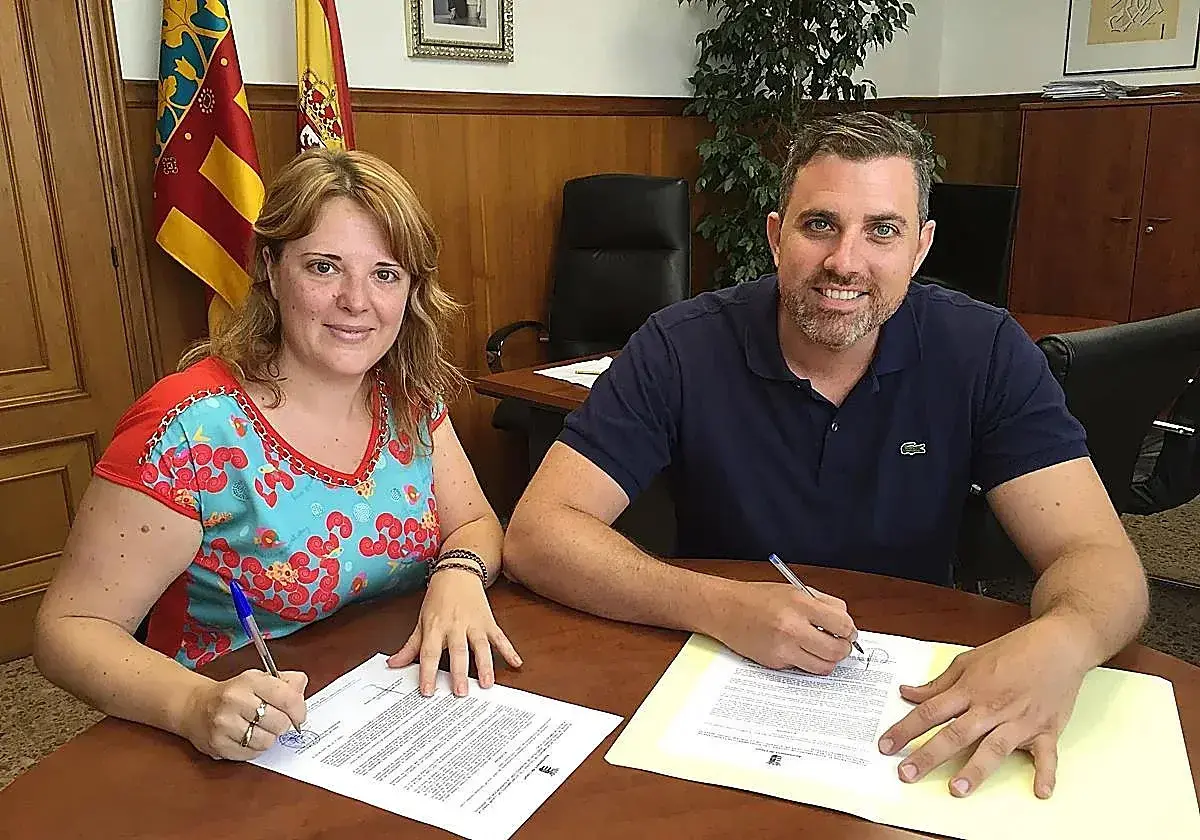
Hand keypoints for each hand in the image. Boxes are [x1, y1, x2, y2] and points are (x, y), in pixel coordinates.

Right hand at [180, 669, 307, 759]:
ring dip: (269, 738)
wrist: (195, 706)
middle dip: (283, 725)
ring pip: (267, 741)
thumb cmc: (234, 693)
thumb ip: (286, 681)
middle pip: (279, 723)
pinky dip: (255, 748)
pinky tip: (247, 737)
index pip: (287, 697)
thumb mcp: (260, 678)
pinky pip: (251, 754)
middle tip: (276, 722)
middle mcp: (235, 700)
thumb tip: (302, 685)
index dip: (299, 710)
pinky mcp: (218, 745)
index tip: (299, 715)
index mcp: (250, 681)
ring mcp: (224, 724)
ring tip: (260, 729)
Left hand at [387, 568, 521, 696]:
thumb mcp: (422, 620)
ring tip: (487, 683)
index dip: (428, 672)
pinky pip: (500, 637)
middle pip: (458, 651)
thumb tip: (393, 664)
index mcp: (436, 626)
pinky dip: (509, 650)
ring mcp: (474, 623)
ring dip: (485, 665)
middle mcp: (455, 625)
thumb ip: (410, 646)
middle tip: (461, 692)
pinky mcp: (488, 621)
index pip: (430, 652)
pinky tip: (516, 663)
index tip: (428, 691)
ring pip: (480, 645)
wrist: (457, 572)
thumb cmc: (438, 598)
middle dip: (459, 672)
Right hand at [710, 580, 858, 673]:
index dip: (850, 631)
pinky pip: (803, 668)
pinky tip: (798, 649)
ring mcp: (783, 648)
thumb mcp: (794, 590)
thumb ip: (823, 604)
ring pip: (823, 666)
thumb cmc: (758, 598)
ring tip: (821, 649)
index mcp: (800, 604)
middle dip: (843, 649)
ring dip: (828, 660)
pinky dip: (806, 662)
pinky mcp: (775, 662)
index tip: (848, 632)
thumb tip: (846, 623)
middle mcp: (793, 627)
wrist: (725, 609)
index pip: (842, 624)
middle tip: (839, 644)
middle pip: (836, 650)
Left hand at [877, 615, 1090, 798]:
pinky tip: (1040, 792)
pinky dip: (1045, 774)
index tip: (885, 746)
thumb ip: (938, 683)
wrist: (1056, 645)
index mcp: (970, 690)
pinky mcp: (1046, 729)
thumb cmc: (1012, 651)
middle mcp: (991, 707)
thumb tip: (907, 693)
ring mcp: (1019, 720)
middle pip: (955, 733)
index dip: (905, 729)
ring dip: (975, 769)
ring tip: (957, 789)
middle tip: (907, 773)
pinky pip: (1046, 755)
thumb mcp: (968, 661)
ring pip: (994, 747)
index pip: (930, 711)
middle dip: (929, 755)